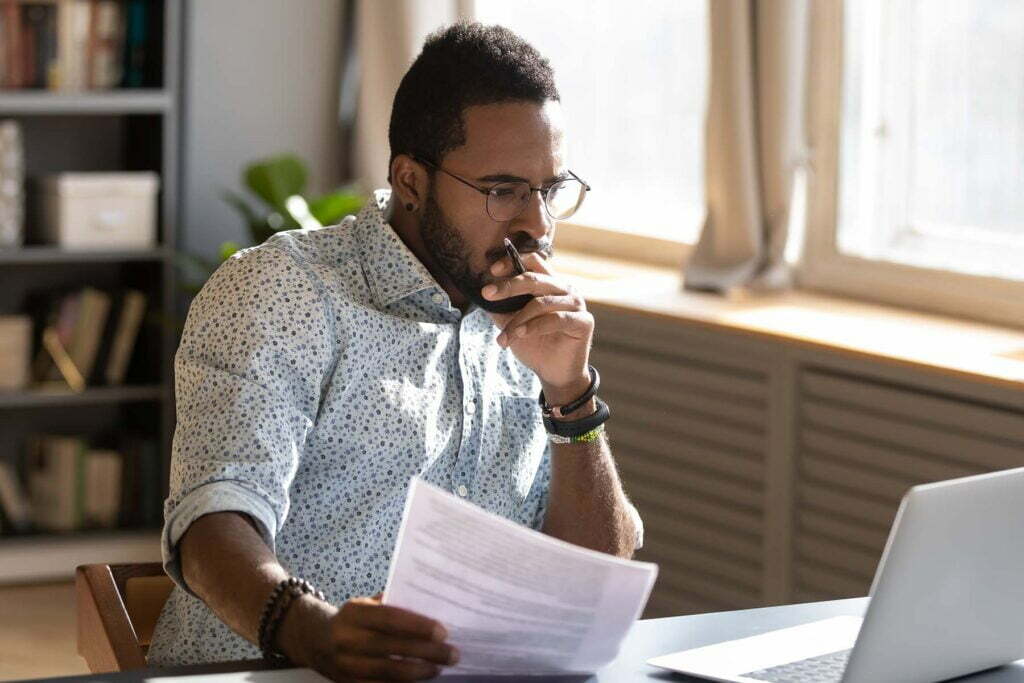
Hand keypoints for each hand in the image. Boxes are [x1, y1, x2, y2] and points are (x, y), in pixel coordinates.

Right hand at [280, 593, 457, 681]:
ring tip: (439, 669)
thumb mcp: (365, 604)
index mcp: (354, 614)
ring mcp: (346, 665)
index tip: (442, 631)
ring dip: (419, 672)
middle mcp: (347, 640)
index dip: (417, 626)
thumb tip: (430, 606)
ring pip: (388, 673)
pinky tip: (419, 681)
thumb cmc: (351, 619)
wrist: (313, 640)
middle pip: (392, 649)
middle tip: (452, 653)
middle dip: (426, 653)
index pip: (390, 619)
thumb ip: (392, 604)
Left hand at [482, 252, 592, 402]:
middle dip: (509, 286)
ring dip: (517, 320)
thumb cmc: (534, 344)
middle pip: (535, 279)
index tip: (493, 270)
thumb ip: (502, 307)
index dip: (513, 261)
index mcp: (550, 284)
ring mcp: (576, 304)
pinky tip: (519, 335)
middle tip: (487, 294)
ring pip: (541, 303)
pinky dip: (533, 327)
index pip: (534, 262)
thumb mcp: (512, 323)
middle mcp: (565, 289)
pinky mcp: (583, 321)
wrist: (553, 373)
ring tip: (503, 338)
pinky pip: (555, 319)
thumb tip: (484, 294)